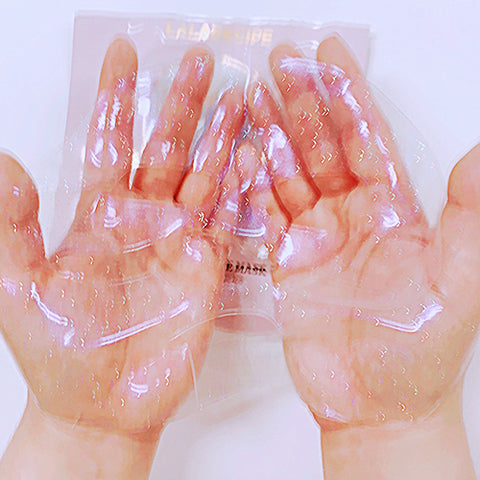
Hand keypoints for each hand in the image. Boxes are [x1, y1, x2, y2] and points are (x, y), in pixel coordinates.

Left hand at [0, 38, 243, 440]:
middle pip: (165, 149)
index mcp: (98, 216)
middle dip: (181, 104)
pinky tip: (253, 156)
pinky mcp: (206, 266)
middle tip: (198, 61)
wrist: (106, 403)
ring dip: (220, 136)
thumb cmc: (62, 351)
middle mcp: (143, 220)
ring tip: (238, 98)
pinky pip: (227, 218)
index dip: (117, 100)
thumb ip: (13, 227)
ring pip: (203, 175)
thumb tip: (4, 163)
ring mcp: (178, 241)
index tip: (124, 55)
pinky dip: (242, 186)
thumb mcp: (21, 287)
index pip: (109, 144)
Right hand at [246, 36, 478, 476]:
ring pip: (289, 172)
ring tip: (252, 97)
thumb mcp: (457, 281)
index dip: (349, 95)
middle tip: (280, 63)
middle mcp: (352, 215)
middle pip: (322, 146)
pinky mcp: (286, 260)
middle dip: (302, 102)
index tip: (330, 56)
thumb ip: (468, 218)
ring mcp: (316, 236)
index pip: (367, 139)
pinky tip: (241, 156)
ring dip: (272, 135)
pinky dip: (253, 184)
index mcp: (393, 210)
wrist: (375, 403)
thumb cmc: (419, 348)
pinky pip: (266, 212)